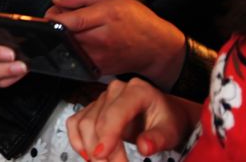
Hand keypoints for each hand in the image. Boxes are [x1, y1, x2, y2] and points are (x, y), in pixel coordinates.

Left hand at [45, 0, 184, 86]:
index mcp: (107, 15)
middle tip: (57, 17)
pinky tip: (77, 41)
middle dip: (54, 26)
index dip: (54, 17)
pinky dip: (69, 50)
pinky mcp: (98, 69)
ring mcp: (100, 56)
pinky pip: (75, 59)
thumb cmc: (136, 19)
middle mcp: (103, 38)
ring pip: (67, 48)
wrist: (157, 47)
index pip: (72, 20)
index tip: (49, 13)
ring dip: (60, 38)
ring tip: (68, 28)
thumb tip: (57, 0)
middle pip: (65, 35)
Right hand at [66, 78, 196, 161]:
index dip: (107, 135)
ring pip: (84, 124)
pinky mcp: (93, 108)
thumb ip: (158, 138)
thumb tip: (144, 147)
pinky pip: (75, 123)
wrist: (163, 114)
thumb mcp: (170, 131)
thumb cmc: (167, 120)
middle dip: (100, 151)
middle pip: (97, 121)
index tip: (103, 155)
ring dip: (90, 149)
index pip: (115, 112)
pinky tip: (87, 155)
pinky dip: (77, 141)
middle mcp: (116, 91)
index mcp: (137, 91)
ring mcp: (102, 98)